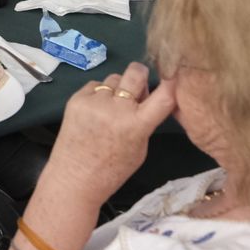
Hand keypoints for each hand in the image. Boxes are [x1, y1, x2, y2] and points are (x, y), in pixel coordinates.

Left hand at [40, 63, 177, 208]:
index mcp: (137, 125)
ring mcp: (94, 102)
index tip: (175, 73)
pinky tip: (95, 112)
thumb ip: (145, 121)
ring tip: (111, 108)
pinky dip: (98, 94)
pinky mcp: (76, 99)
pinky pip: (95, 85)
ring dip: (117, 89)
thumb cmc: (113, 169)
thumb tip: (146, 96)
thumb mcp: (140, 148)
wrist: (75, 177)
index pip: (164, 96)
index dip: (172, 82)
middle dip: (139, 74)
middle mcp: (116, 108)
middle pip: (135, 72)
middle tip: (137, 85)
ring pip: (114, 79)